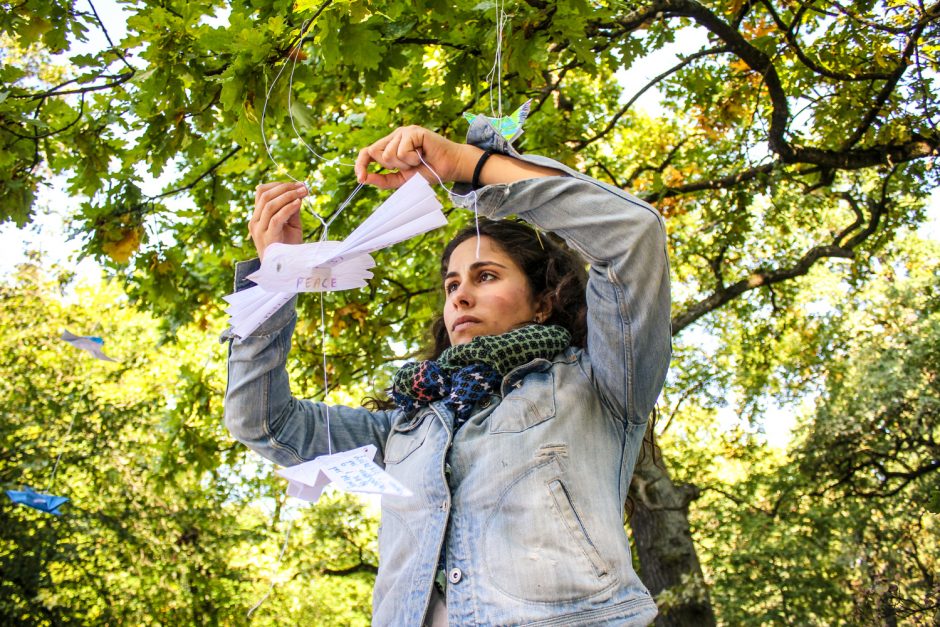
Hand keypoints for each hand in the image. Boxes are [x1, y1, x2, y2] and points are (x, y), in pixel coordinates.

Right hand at [249, 182, 306, 258]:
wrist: (284, 270)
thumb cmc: (287, 247)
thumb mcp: (291, 224)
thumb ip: (292, 209)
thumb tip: (299, 192)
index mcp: (258, 216)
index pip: (262, 192)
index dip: (279, 185)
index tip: (297, 184)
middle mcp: (255, 221)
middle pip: (265, 195)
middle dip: (285, 187)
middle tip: (303, 186)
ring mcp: (260, 230)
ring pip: (269, 205)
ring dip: (288, 195)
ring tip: (303, 192)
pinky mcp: (268, 238)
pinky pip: (276, 219)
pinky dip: (288, 208)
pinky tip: (298, 203)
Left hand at [355, 125, 474, 188]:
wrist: (450, 168)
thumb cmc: (428, 172)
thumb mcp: (401, 180)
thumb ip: (383, 180)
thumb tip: (364, 178)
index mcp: (390, 146)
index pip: (367, 152)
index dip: (361, 164)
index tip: (360, 178)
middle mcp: (394, 137)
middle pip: (375, 153)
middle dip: (390, 166)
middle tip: (409, 166)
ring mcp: (403, 132)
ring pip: (388, 153)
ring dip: (403, 164)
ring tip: (418, 159)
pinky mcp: (413, 131)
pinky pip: (401, 150)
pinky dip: (412, 158)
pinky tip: (422, 154)